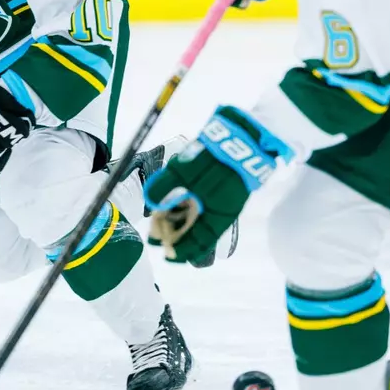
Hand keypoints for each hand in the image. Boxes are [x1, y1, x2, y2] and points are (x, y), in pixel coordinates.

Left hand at [143, 106, 291, 263]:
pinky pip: (196, 205)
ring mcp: (217, 199)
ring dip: (176, 221)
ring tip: (157, 223)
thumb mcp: (186, 171)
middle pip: (196, 230)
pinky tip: (169, 207)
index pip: (201, 241)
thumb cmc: (215, 157)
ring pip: (194, 217)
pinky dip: (183, 208)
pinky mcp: (214, 187)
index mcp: (220, 215)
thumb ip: (166, 186)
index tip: (166, 254)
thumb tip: (149, 201)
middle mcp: (219, 210)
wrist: (240, 134)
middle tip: (155, 238)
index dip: (183, 250)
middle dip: (175, 235)